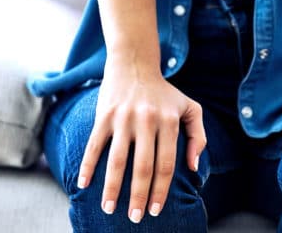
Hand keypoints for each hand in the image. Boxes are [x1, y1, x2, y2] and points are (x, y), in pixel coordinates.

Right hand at [77, 60, 205, 223]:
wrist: (135, 63)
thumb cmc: (164, 93)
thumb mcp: (190, 108)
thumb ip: (198, 136)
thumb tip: (192, 167)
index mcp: (169, 122)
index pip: (166, 164)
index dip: (161, 190)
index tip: (155, 210)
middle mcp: (147, 121)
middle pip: (143, 167)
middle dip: (138, 196)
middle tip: (134, 218)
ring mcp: (124, 118)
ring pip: (117, 160)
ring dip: (112, 188)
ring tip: (108, 208)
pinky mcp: (104, 115)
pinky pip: (95, 145)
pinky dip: (88, 166)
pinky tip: (84, 185)